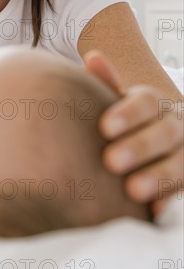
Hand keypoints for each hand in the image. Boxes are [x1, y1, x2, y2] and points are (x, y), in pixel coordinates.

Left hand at [84, 50, 182, 212]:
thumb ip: (106, 83)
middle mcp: (175, 125)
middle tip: (111, 161)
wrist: (148, 141)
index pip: (146, 101)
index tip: (105, 127)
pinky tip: (154, 210)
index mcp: (154, 103)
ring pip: (181, 162)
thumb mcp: (114, 102)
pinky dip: (170, 199)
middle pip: (165, 132)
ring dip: (158, 176)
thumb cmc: (122, 122)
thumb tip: (94, 58)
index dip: (128, 113)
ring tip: (132, 190)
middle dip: (140, 147)